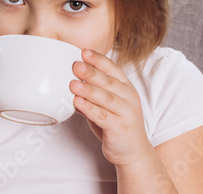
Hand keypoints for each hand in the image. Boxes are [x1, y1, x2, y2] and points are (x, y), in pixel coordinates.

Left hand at [70, 49, 150, 166]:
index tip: (84, 51)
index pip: (113, 69)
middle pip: (108, 82)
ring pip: (106, 98)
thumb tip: (69, 81)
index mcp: (125, 87)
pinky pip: (103, 117)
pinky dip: (89, 109)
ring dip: (88, 90)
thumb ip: (90, 94)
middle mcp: (129, 98)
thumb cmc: (116, 123)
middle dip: (91, 72)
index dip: (98, 60)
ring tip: (73, 84)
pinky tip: (77, 103)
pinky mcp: (121, 128)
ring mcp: (127, 113)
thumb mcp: (105, 105)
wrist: (133, 151)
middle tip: (75, 65)